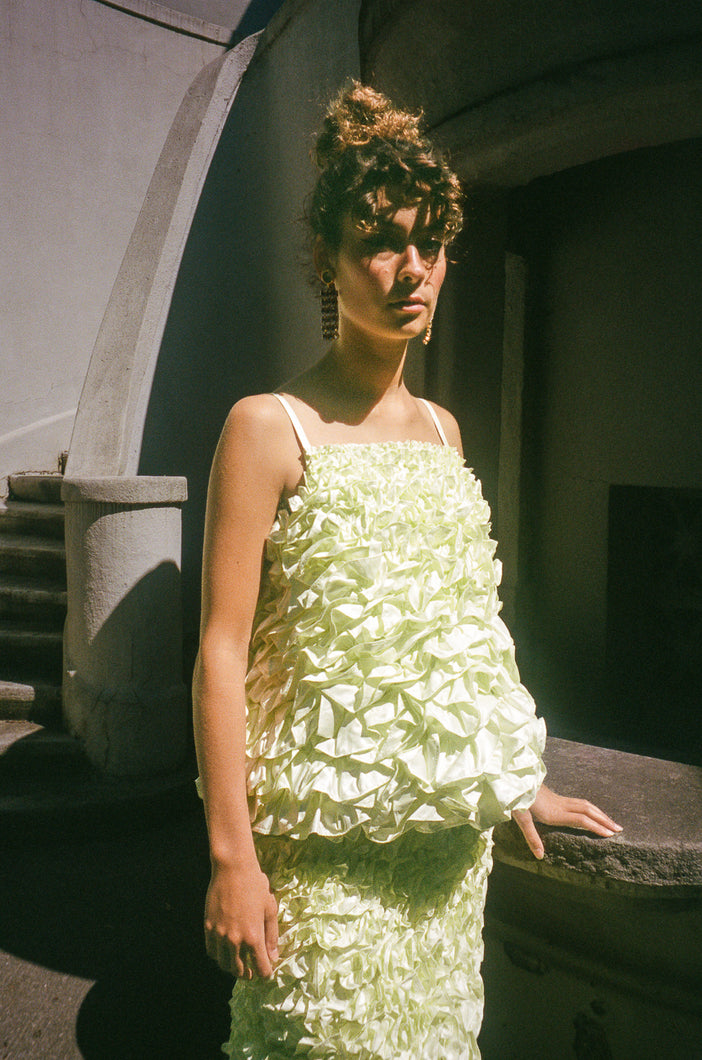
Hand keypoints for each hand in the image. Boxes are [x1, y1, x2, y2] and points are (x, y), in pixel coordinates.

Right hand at [204, 861, 278, 978]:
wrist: (233, 868)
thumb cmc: (255, 885)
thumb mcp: (270, 909)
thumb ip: (272, 935)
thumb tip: (274, 956)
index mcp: (254, 936)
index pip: (261, 968)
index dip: (266, 972)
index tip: (267, 970)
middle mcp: (235, 940)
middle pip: (240, 971)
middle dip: (248, 974)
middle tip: (252, 971)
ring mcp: (219, 934)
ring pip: (224, 964)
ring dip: (232, 968)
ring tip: (238, 965)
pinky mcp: (208, 927)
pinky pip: (211, 951)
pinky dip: (219, 956)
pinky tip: (224, 952)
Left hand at [512, 783, 621, 859]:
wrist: (513, 781)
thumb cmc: (516, 801)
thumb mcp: (521, 820)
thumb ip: (531, 837)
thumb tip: (540, 856)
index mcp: (554, 813)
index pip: (581, 819)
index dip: (596, 826)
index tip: (610, 834)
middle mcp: (560, 805)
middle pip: (588, 810)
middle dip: (604, 820)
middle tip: (620, 829)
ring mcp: (559, 800)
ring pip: (585, 804)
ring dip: (599, 812)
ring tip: (610, 822)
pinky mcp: (556, 797)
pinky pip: (579, 802)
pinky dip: (590, 808)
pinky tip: (592, 812)